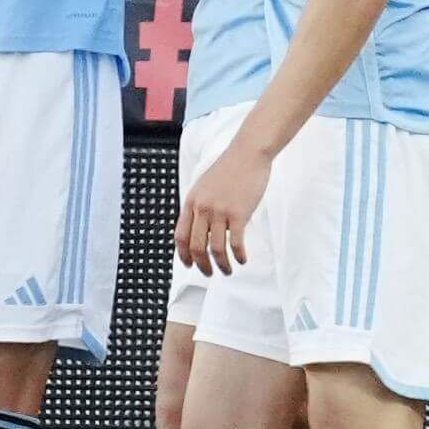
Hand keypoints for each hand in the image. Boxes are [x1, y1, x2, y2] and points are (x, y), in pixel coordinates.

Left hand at [175, 139, 270, 276]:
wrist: (247, 154)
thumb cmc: (229, 169)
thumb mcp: (204, 186)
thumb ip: (199, 206)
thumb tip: (201, 229)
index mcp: (191, 202)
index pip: (180, 236)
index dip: (183, 254)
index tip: (188, 264)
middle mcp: (202, 208)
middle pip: (196, 246)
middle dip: (202, 265)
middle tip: (208, 273)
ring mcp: (220, 211)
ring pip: (216, 249)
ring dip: (222, 265)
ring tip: (228, 270)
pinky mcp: (239, 213)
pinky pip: (236, 243)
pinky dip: (239, 256)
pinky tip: (242, 259)